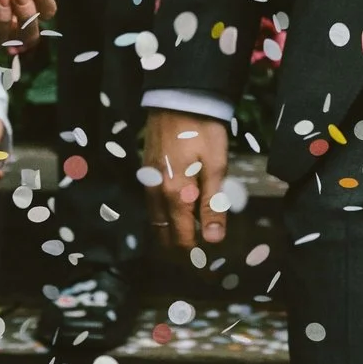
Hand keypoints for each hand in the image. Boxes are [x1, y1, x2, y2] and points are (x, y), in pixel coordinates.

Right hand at [145, 109, 231, 249]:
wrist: (179, 98)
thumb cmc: (203, 130)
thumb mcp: (216, 166)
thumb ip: (212, 204)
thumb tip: (212, 240)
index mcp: (174, 194)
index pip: (182, 238)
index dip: (196, 254)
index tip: (209, 266)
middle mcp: (155, 193)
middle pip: (165, 234)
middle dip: (182, 247)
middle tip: (202, 253)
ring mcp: (148, 182)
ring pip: (157, 220)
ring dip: (172, 231)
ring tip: (193, 234)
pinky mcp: (147, 172)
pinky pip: (153, 204)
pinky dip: (165, 215)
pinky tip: (180, 210)